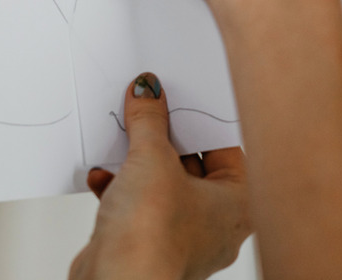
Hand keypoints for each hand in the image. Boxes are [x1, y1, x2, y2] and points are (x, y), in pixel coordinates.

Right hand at [70, 73, 249, 279]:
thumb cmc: (152, 237)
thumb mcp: (152, 158)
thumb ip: (150, 120)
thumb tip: (149, 93)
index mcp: (239, 204)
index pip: (226, 148)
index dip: (199, 121)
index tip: (179, 100)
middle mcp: (217, 226)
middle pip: (193, 166)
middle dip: (165, 140)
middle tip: (148, 113)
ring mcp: (182, 239)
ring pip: (164, 187)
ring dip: (140, 165)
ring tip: (124, 140)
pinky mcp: (148, 247)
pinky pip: (140, 209)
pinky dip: (122, 190)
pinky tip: (103, 176)